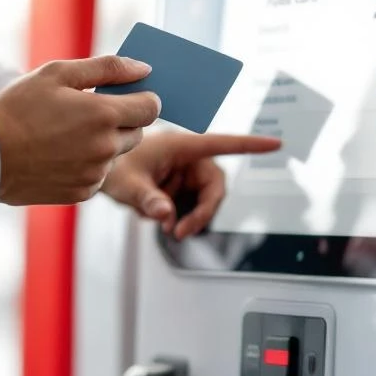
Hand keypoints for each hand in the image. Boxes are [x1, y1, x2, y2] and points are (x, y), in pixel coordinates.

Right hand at [0, 56, 160, 205]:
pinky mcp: (83, 192)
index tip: (126, 95)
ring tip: (67, 133)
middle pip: (138, 132)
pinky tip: (60, 154)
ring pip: (117, 154)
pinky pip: (99, 174)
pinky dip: (88, 164)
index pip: (152, 107)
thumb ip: (107, 68)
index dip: (142, 98)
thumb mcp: (58, 73)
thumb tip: (144, 69)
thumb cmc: (18, 108)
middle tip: (89, 112)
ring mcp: (95, 173)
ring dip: (104, 142)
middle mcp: (106, 147)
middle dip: (123, 120)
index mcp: (104, 114)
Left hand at [101, 132, 281, 238]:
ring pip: (203, 200)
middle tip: (180, 232)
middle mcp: (188, 159)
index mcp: (181, 146)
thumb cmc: (114, 166)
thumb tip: (165, 215)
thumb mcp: (127, 184)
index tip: (275, 144)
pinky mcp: (179, 187)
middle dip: (203, 212)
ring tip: (164, 225)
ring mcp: (184, 174)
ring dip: (188, 217)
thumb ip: (147, 199)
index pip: (223, 144)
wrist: (100, 171)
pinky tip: (155, 216)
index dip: (250, 145)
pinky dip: (176, 217)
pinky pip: (190, 206)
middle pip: (214, 186)